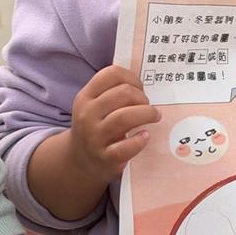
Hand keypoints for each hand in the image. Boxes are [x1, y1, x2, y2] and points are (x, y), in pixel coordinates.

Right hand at [68, 64, 160, 184]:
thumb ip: (113, 93)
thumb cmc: (97, 126)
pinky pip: (125, 147)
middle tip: (147, 106)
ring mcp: (94, 137)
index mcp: (86, 97)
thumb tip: (148, 82)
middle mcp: (87, 114)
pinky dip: (139, 140)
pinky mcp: (105, 157)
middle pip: (123, 93)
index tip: (139, 88)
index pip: (111, 74)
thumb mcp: (96, 106)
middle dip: (142, 97)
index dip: (132, 78)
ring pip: (125, 117)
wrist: (80, 160)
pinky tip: (145, 136)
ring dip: (147, 114)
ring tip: (154, 116)